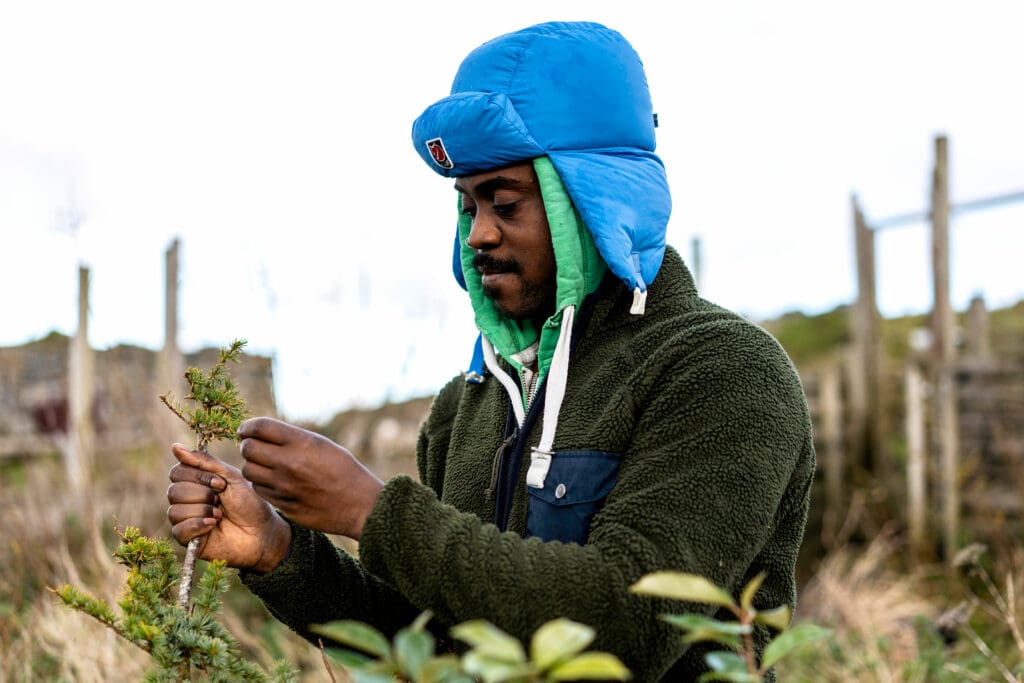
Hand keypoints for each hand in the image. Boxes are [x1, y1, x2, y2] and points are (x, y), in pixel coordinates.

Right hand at [167, 443, 291, 571]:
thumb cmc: (249, 503)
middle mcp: (186, 499)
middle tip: (221, 500)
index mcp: (195, 481)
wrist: (261, 531)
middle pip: (174, 491)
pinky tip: (213, 525)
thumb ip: (204, 462)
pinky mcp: (187, 539)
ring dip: (203, 511)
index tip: (221, 483)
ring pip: (175, 510)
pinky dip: (198, 525)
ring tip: (220, 515)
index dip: (197, 476)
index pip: (177, 472)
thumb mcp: (230, 476)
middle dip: (202, 494)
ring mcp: (185, 519)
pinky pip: (178, 529)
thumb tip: (175, 447)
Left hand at [238, 417, 383, 539]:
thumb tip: (262, 433)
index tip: (246, 429)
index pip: (260, 427)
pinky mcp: (282, 504)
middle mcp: (289, 463)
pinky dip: (261, 483)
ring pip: (249, 470)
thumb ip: (292, 438)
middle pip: (248, 448)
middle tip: (254, 447)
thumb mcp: (322, 445)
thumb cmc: (343, 470)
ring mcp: (284, 486)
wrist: (359, 504)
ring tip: (264, 465)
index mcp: (302, 443)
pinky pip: (259, 489)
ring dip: (253, 465)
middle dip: (248, 445)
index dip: (248, 426)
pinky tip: (273, 481)